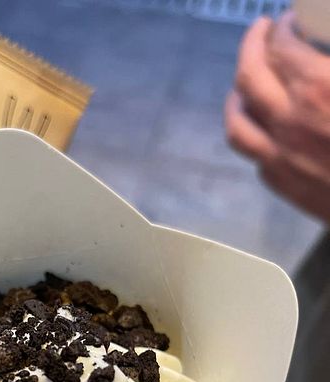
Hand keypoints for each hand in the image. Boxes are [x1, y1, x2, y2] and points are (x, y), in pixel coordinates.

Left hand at [226, 11, 329, 222]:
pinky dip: (254, 134)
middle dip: (251, 46)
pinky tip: (264, 128)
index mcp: (316, 88)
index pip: (281, 45)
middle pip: (248, 77)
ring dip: (237, 96)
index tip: (288, 21)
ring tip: (244, 86)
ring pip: (238, 123)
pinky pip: (254, 155)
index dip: (282, 26)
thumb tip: (319, 33)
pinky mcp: (283, 184)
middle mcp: (288, 121)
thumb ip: (328, 66)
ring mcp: (280, 157)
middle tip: (260, 33)